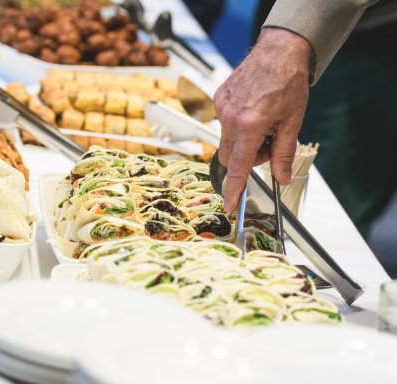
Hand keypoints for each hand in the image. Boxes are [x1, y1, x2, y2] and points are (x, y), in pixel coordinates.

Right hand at [213, 28, 310, 211]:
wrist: (279, 51)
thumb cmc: (288, 83)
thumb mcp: (293, 122)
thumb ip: (284, 153)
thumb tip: (281, 178)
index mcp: (250, 125)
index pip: (238, 167)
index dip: (233, 189)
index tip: (229, 204)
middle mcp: (230, 118)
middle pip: (230, 156)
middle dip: (247, 157)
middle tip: (269, 142)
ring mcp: (221, 108)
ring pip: (227, 140)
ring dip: (243, 140)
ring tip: (263, 121)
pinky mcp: (218, 99)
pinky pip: (224, 123)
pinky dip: (238, 124)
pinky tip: (254, 108)